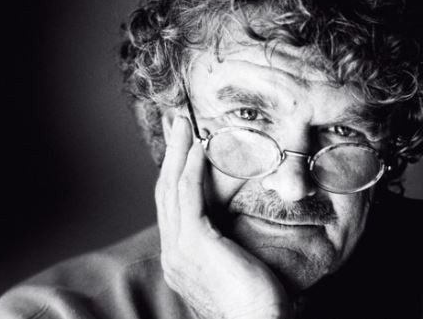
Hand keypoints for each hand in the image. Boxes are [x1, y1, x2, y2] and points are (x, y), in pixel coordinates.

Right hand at [155, 116, 289, 318]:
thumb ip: (227, 246)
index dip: (173, 172)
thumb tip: (237, 226)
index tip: (180, 146)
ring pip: (172, 188)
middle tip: (175, 122)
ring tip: (183, 123)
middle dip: (170, 154)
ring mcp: (179, 249)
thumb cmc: (257, 303)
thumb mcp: (235, 268)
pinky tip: (199, 146)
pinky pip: (189, 196)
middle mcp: (172, 253)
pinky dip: (191, 168)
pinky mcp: (195, 243)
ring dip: (178, 151)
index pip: (172, 206)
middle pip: (165, 192)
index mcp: (180, 259)